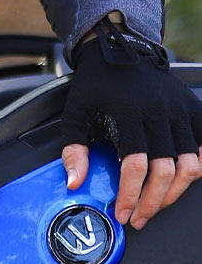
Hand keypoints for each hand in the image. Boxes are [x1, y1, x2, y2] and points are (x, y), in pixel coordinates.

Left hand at [60, 17, 201, 228]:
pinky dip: (199, 167)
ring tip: (157, 204)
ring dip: (175, 192)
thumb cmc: (96, 83)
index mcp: (128, 111)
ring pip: (189, 164)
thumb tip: (74, 183)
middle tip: (139, 217)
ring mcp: (179, 109)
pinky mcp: (193, 108)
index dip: (130, 195)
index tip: (123, 213)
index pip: (135, 165)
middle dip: (152, 202)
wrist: (119, 47)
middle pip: (165, 170)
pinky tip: (185, 180)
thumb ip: (73, 148)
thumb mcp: (75, 111)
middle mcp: (158, 111)